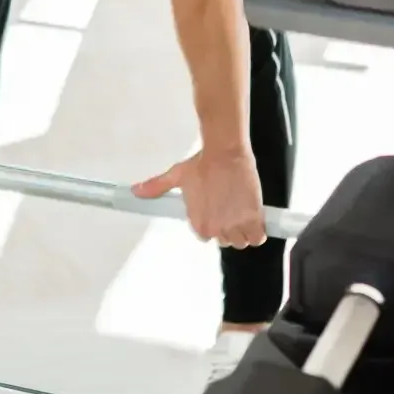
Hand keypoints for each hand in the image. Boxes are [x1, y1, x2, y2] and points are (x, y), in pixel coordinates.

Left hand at [132, 146, 267, 246]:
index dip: (212, 223)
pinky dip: (257, 232)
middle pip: (225, 241)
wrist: (224, 152)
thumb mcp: (176, 176)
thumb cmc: (201, 163)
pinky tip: (255, 220)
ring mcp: (235, 224)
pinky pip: (257, 237)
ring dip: (243, 231)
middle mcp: (216, 228)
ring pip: (241, 241)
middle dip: (228, 228)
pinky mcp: (253, 218)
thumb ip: (156, 187)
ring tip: (241, 213)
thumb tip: (136, 191)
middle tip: (229, 210)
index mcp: (197, 223)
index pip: (206, 236)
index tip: (216, 212)